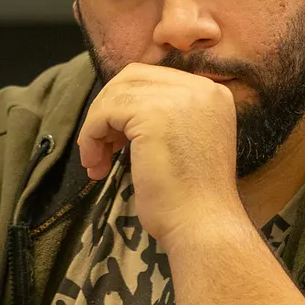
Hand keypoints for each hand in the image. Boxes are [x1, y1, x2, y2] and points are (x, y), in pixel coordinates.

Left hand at [77, 63, 246, 246]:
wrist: (204, 227)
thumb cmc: (191, 200)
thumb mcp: (185, 143)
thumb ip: (166, 118)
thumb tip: (121, 110)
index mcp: (212, 94)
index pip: (155, 79)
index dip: (126, 106)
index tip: (117, 140)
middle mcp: (201, 88)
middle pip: (132, 77)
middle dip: (109, 110)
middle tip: (101, 149)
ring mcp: (179, 97)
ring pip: (115, 93)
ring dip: (97, 127)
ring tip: (97, 161)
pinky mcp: (153, 114)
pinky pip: (105, 112)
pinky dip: (91, 136)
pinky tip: (97, 164)